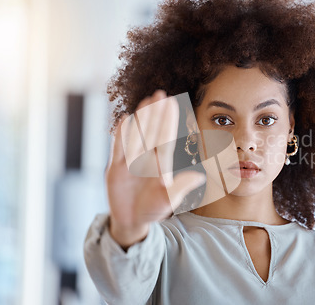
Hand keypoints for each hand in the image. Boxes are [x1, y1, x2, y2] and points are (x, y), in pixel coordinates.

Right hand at [105, 90, 204, 247]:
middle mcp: (146, 159)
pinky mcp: (114, 168)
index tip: (172, 103)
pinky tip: (124, 119)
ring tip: (145, 101)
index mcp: (161, 163)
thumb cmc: (153, 209)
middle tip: (159, 93)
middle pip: (151, 131)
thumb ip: (181, 187)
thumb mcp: (168, 200)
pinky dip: (120, 135)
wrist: (131, 220)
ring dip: (140, 118)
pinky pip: (118, 148)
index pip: (165, 138)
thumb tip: (200, 177)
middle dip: (155, 113)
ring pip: (135, 135)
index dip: (168, 121)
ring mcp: (130, 161)